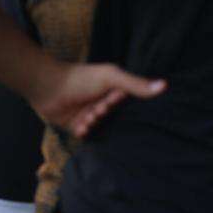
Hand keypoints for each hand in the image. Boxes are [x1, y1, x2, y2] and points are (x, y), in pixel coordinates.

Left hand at [31, 63, 165, 138]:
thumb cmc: (80, 78)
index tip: (113, 97)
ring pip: (101, 126)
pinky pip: (87, 135)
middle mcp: (100, 102)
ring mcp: (88, 114)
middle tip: (97, 106)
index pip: (126, 102)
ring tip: (86, 114)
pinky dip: (85, 132)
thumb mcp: (111, 78)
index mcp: (110, 90)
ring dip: (95, 122)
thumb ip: (135, 84)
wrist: (48, 87)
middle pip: (114, 116)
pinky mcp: (76, 125)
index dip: (119, 102)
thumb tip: (165, 85)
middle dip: (105, 113)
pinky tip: (81, 125)